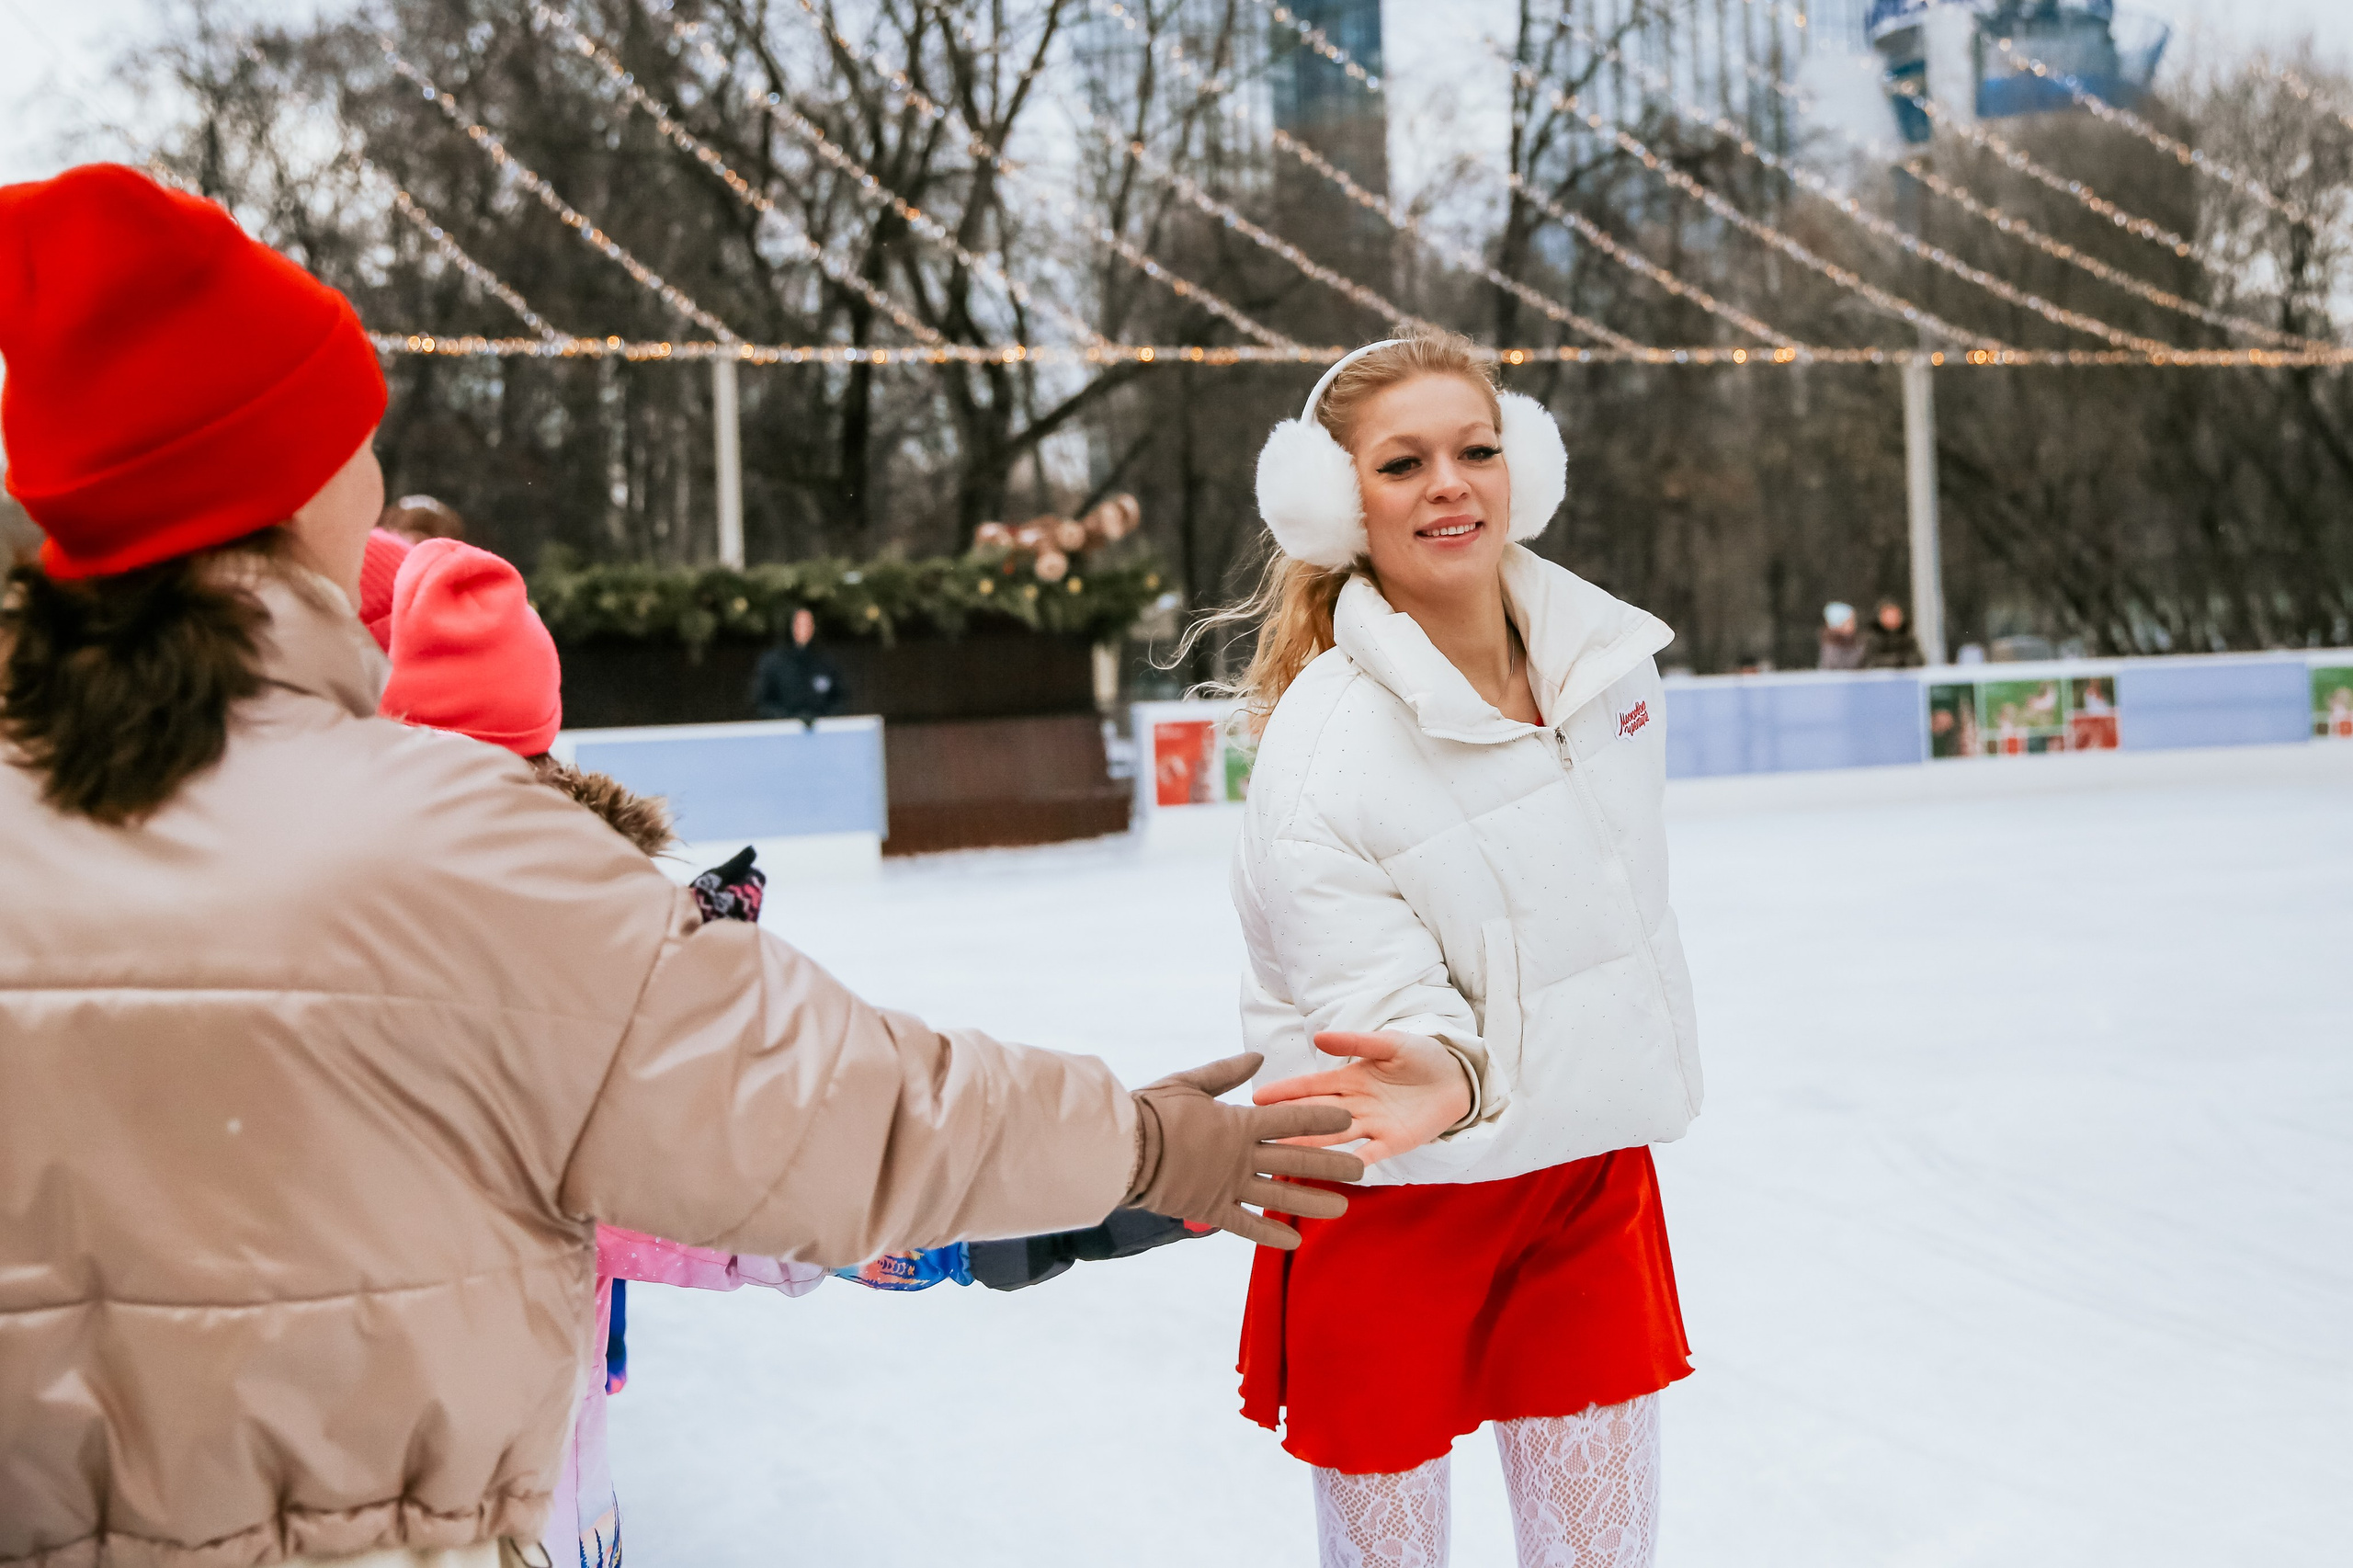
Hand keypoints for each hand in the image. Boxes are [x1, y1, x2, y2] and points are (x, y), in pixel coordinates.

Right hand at [1126, 1054, 1364, 1249]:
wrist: (1122, 1149)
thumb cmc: (1152, 1110)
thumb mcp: (1190, 1082)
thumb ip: (1226, 1072)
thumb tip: (1258, 1057)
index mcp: (1239, 1122)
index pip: (1292, 1118)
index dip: (1323, 1118)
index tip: (1348, 1120)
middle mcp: (1242, 1156)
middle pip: (1297, 1159)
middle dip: (1333, 1164)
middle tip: (1362, 1169)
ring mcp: (1229, 1185)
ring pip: (1281, 1195)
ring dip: (1314, 1201)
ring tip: (1342, 1207)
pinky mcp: (1212, 1209)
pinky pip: (1247, 1224)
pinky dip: (1270, 1233)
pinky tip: (1294, 1241)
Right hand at [1252, 1032, 1471, 1163]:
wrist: (1458, 1077)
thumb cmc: (1421, 1056)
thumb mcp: (1389, 1043)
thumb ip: (1356, 1041)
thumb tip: (1318, 1036)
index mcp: (1349, 1078)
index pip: (1310, 1086)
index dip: (1284, 1092)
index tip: (1256, 1098)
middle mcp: (1354, 1105)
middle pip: (1315, 1115)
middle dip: (1287, 1122)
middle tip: (1256, 1132)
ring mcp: (1372, 1125)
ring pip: (1334, 1137)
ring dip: (1310, 1145)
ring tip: (1281, 1153)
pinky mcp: (1393, 1142)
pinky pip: (1370, 1154)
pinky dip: (1353, 1163)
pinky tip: (1332, 1173)